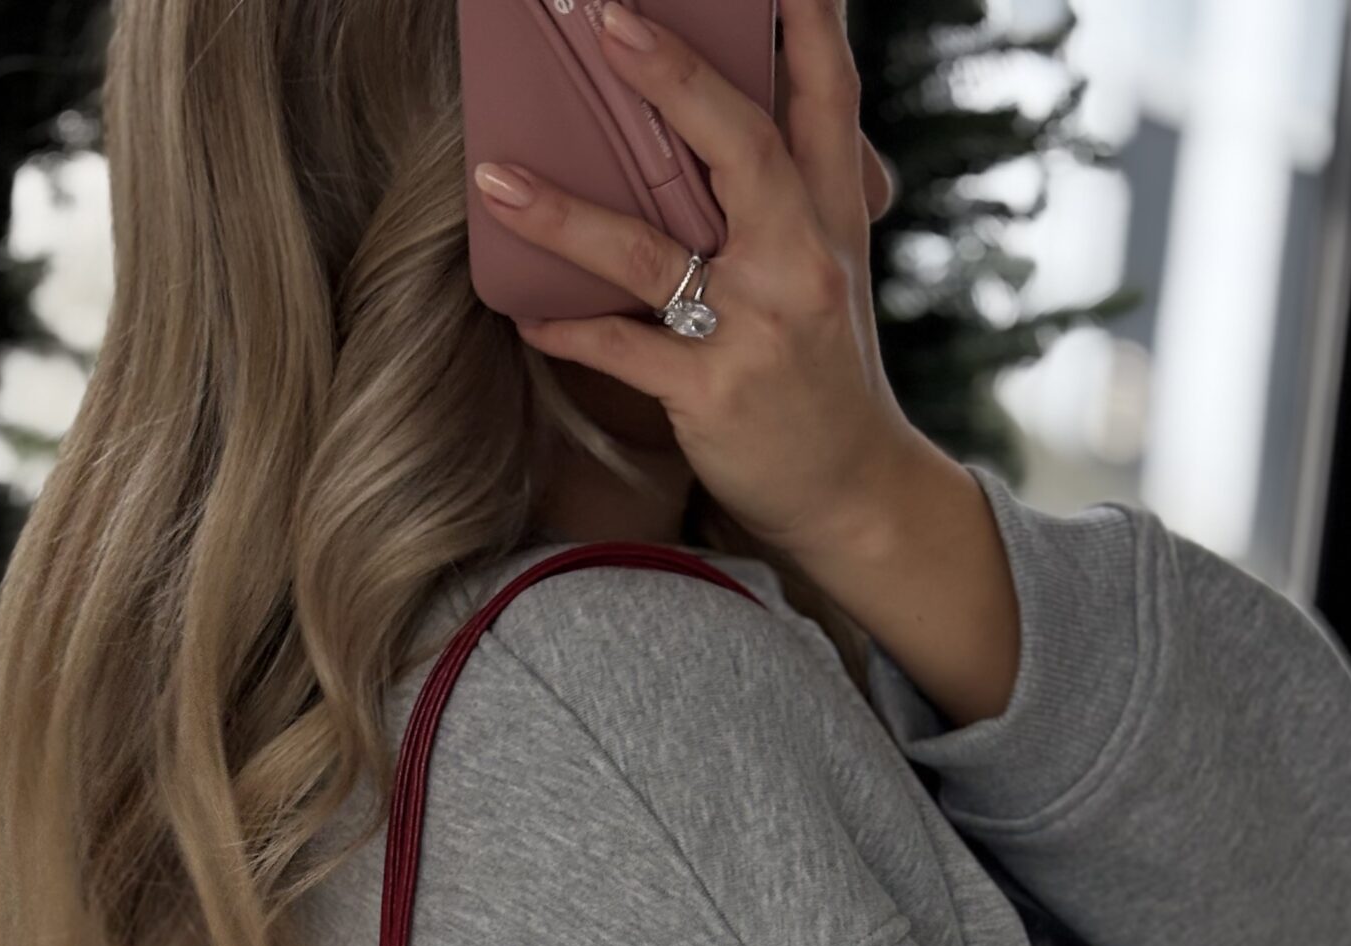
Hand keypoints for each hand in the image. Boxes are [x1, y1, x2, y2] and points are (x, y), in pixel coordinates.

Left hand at [470, 0, 1021, 727]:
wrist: (856, 493)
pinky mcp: (718, 395)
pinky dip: (570, 330)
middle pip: (742, 148)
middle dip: (675, 78)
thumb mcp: (827, 274)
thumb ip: (790, 200)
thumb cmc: (824, 377)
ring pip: (657, 252)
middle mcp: (803, 262)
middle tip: (606, 18)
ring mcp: (761, 329)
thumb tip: (719, 128)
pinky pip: (626, 352)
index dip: (802, 24)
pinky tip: (524, 310)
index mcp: (832, 218)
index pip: (825, 98)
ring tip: (493, 176)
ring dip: (567, 214)